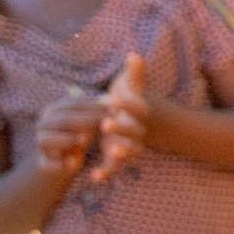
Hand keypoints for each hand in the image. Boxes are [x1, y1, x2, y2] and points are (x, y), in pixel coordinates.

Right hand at [34, 93, 107, 180]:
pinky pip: (48, 163)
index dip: (95, 105)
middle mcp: (43, 124)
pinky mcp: (43, 162)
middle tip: (105, 123)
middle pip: (62, 120)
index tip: (115, 107)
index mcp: (53, 110)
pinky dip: (59, 163)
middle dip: (85, 120)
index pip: (74, 104)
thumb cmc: (82, 133)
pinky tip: (74, 164)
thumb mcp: (92, 121)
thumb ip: (99, 111)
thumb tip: (115, 100)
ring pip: (47, 140)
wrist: (65, 159)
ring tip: (84, 141)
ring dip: (65, 140)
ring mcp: (40, 143)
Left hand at [89, 53, 147, 183]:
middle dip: (122, 129)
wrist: (126, 120)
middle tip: (105, 124)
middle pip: (135, 132)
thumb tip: (134, 56)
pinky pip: (113, 168)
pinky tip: (93, 177)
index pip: (139, 108)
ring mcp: (128, 146)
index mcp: (140, 113)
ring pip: (128, 152)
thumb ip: (134, 73)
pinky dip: (105, 173)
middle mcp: (138, 131)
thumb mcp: (129, 85)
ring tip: (111, 153)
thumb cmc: (126, 100)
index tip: (117, 100)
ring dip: (120, 153)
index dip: (129, 105)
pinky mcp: (116, 158)